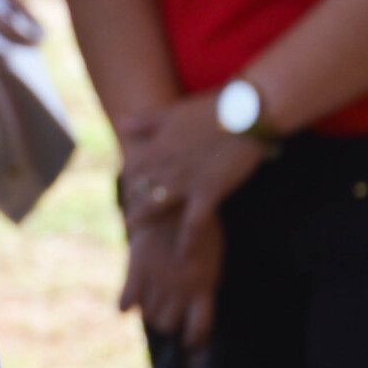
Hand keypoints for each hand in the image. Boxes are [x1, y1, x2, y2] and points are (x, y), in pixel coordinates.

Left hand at [116, 92, 265, 257]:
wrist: (246, 113)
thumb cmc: (212, 109)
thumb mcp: (173, 112)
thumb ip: (146, 121)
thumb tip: (121, 124)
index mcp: (156, 146)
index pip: (130, 169)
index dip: (125, 182)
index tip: (124, 193)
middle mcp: (165, 166)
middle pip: (138, 191)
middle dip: (130, 206)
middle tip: (126, 222)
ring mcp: (185, 181)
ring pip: (156, 207)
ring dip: (146, 223)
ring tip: (136, 240)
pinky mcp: (208, 192)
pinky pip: (193, 222)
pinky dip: (187, 241)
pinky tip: (182, 257)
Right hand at [120, 213, 222, 347]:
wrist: (176, 196)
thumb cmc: (200, 223)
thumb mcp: (210, 255)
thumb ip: (203, 280)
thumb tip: (199, 303)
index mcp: (205, 285)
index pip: (199, 327)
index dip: (193, 339)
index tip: (189, 341)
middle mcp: (182, 289)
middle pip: (169, 325)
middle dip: (167, 323)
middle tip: (165, 314)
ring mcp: (159, 280)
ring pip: (149, 316)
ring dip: (148, 313)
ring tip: (150, 303)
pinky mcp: (138, 268)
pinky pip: (127, 301)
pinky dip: (124, 305)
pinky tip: (125, 305)